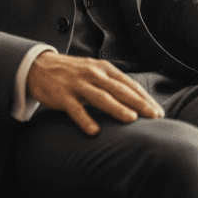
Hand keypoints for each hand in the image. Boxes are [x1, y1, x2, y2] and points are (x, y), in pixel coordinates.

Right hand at [26, 51, 163, 135]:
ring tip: (132, 119)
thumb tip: (137, 101)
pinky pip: (75, 110)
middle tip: (154, 116)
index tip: (158, 112)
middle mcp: (93, 74)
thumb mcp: (94, 71)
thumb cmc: (72, 73)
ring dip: (117, 108)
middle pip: (120, 90)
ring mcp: (78, 84)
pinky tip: (94, 131)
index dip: (145, 98)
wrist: (39, 66)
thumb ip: (112, 83)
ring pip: (101, 97)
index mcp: (103, 69)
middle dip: (139, 103)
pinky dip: (85, 120)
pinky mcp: (63, 96)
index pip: (129, 84)